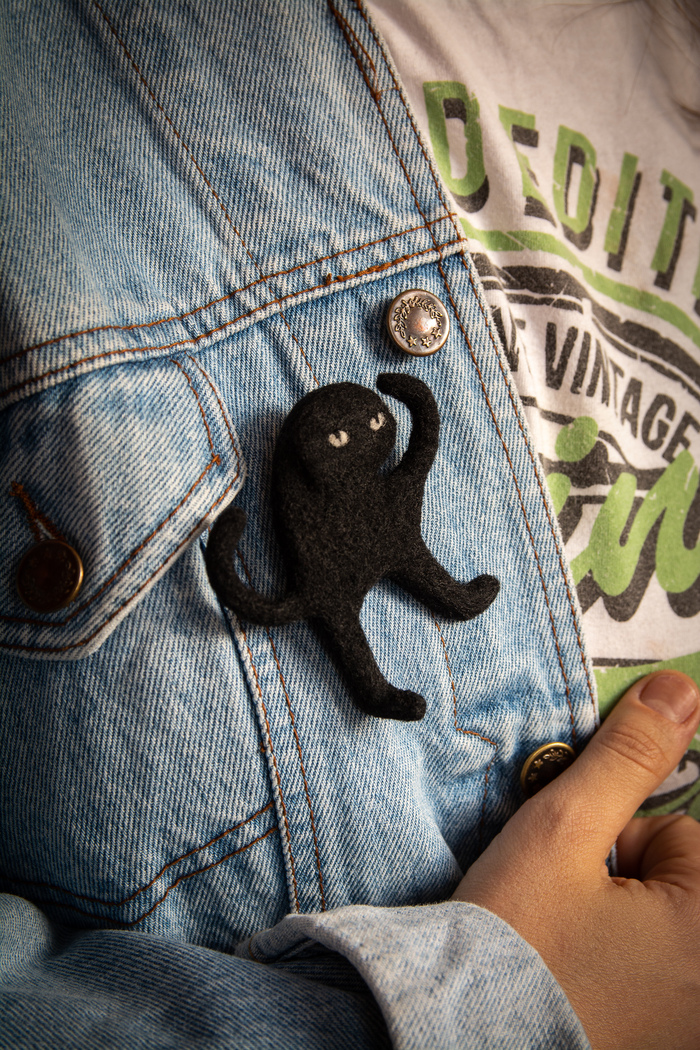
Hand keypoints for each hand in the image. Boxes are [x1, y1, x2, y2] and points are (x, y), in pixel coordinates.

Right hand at [452, 671, 699, 1049]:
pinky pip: (638, 965)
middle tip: (559, 907)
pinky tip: (565, 974)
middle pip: (668, 879)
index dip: (614, 838)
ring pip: (648, 920)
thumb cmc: (515, 939)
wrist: (455, 1038)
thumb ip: (628, 757)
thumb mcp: (567, 828)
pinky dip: (605, 961)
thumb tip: (679, 692)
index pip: (676, 835)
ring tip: (556, 944)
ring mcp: (680, 1016)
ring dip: (606, 917)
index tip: (571, 871)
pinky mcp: (652, 1033)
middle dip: (614, 875)